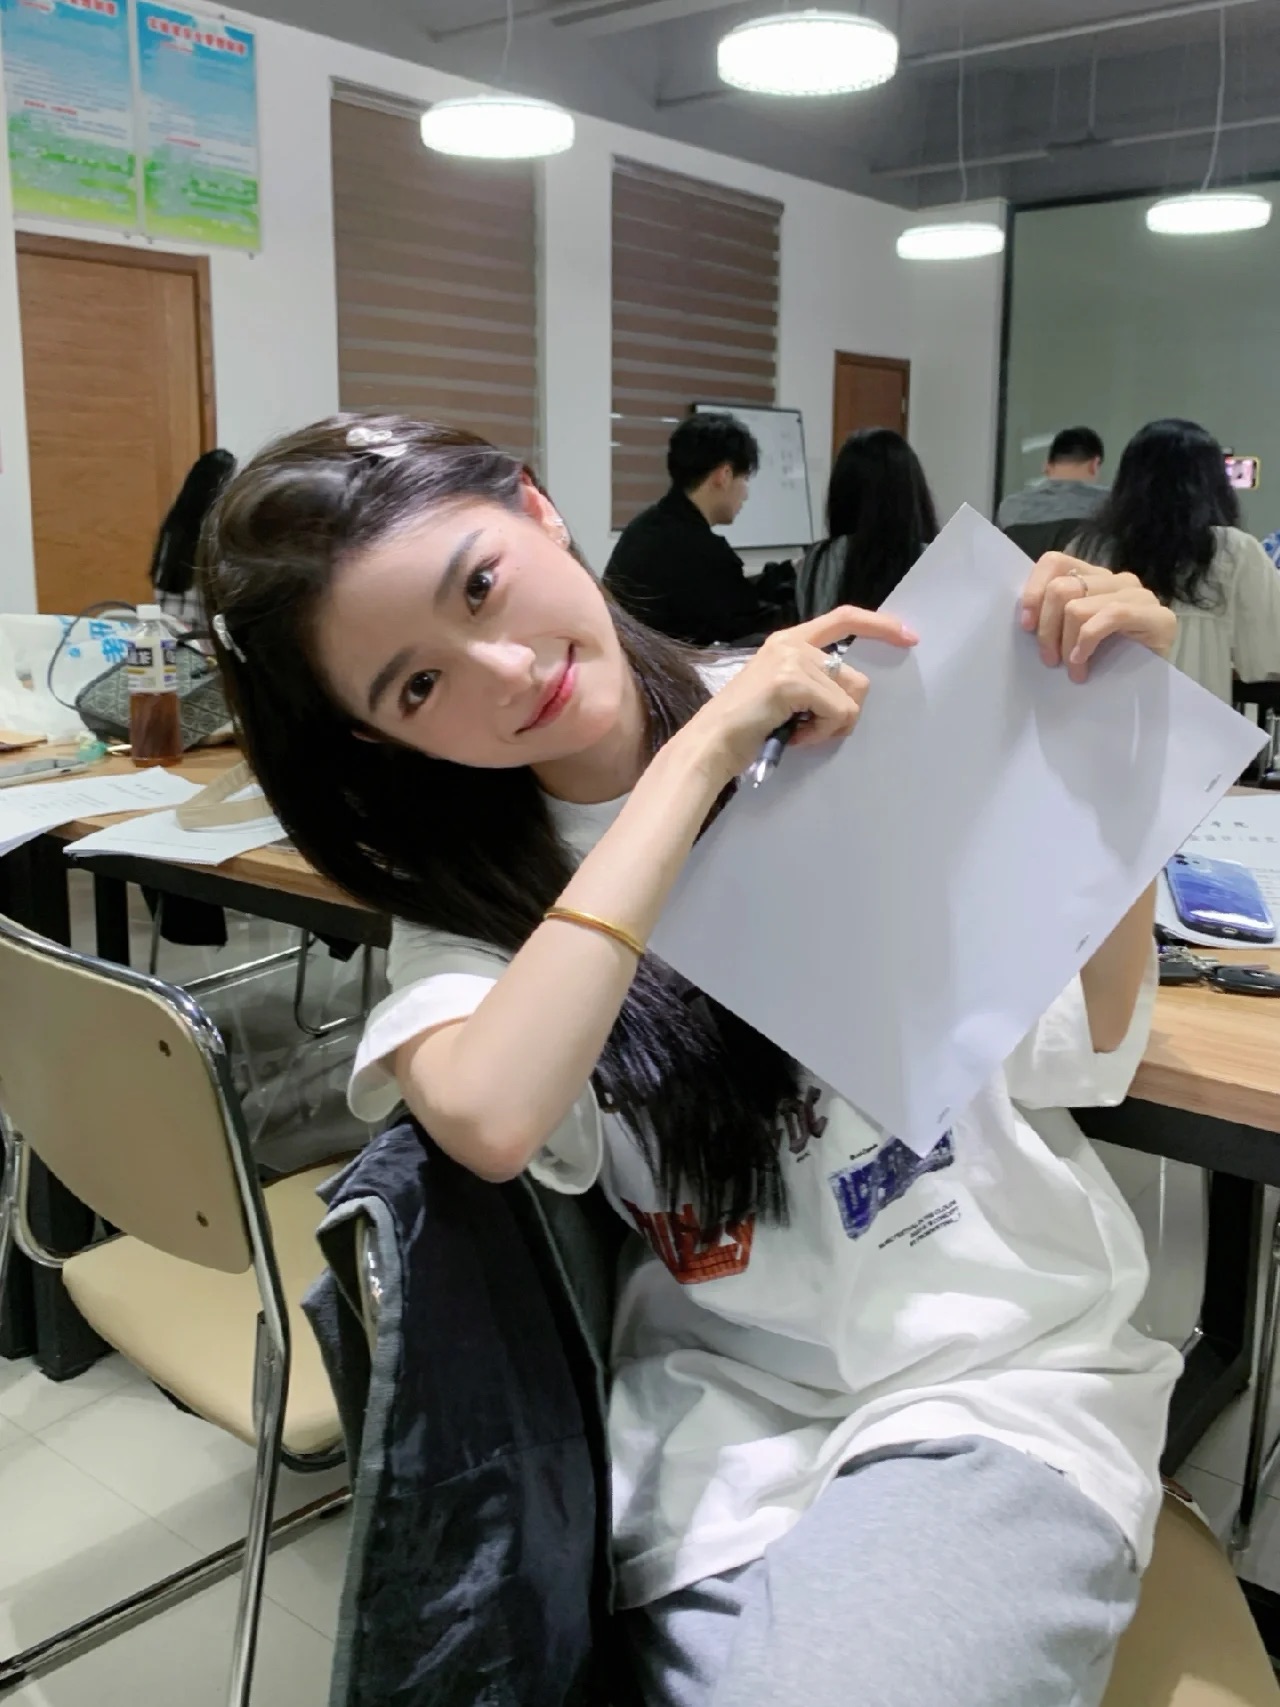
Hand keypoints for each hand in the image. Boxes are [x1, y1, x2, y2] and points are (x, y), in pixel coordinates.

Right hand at [678, 604, 917, 786]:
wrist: (711, 743)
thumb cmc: (744, 727)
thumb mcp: (782, 694)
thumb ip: (812, 682)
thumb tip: (852, 696)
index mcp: (788, 642)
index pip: (844, 618)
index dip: (880, 625)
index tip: (909, 637)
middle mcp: (792, 644)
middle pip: (856, 677)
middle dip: (844, 712)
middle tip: (810, 730)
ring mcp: (793, 660)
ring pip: (851, 697)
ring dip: (830, 725)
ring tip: (796, 732)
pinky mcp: (793, 682)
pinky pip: (838, 712)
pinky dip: (821, 733)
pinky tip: (792, 737)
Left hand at [1019, 553, 1176, 684]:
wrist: (1157, 679)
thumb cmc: (1111, 658)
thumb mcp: (1075, 634)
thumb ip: (1056, 618)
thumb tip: (1025, 621)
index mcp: (1093, 577)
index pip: (1054, 562)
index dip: (1033, 591)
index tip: (1026, 625)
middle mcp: (1115, 579)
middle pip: (1061, 589)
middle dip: (1047, 629)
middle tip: (1049, 659)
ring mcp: (1137, 594)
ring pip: (1077, 607)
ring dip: (1066, 643)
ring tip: (1072, 670)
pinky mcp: (1156, 615)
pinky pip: (1110, 617)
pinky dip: (1087, 642)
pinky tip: (1082, 662)